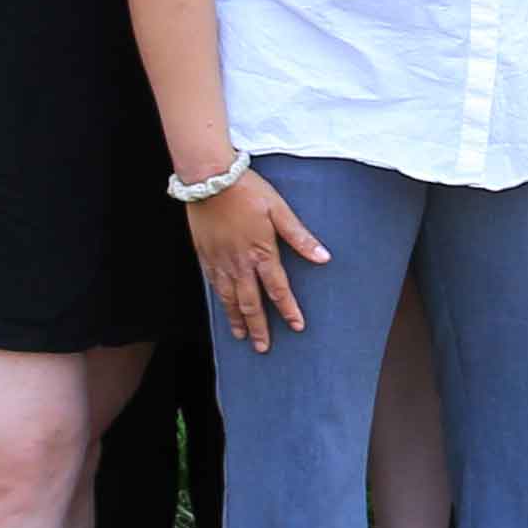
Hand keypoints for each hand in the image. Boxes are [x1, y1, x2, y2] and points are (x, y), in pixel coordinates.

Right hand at [184, 166, 329, 353]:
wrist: (209, 180)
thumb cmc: (248, 191)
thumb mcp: (280, 210)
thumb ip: (300, 237)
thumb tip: (323, 257)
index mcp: (261, 252)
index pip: (278, 289)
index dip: (288, 310)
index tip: (297, 327)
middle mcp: (239, 263)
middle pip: (250, 303)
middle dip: (258, 327)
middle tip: (263, 347)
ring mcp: (219, 261)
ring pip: (228, 299)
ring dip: (236, 319)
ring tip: (241, 336)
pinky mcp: (204, 255)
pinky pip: (213, 285)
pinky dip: (219, 302)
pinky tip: (223, 308)